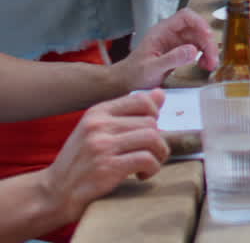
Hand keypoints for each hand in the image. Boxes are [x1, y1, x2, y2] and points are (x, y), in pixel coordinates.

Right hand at [39, 90, 168, 225]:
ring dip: (160, 153)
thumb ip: (128, 112)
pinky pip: (147, 159)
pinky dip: (153, 168)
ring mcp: (102, 146)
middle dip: (158, 140)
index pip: (141, 100)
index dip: (154, 114)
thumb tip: (160, 93)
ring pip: (152, 138)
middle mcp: (98, 125)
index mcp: (97, 112)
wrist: (54, 192)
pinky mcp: (107, 167)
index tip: (149, 130)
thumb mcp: (98, 130)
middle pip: (150, 122)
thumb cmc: (81, 161)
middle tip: (151, 154)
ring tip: (150, 164)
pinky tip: (143, 175)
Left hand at [113, 9, 218, 90]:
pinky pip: (198, 49)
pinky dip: (205, 56)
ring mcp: (177, 42)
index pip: (185, 17)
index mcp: (162, 31)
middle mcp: (171, 33)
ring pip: (200, 39)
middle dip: (208, 42)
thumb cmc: (133, 74)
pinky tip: (204, 65)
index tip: (207, 36)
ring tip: (209, 64)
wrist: (126, 82)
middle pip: (197, 29)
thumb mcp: (151, 68)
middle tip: (212, 58)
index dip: (199, 23)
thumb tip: (192, 51)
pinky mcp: (180, 51)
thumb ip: (171, 59)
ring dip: (209, 50)